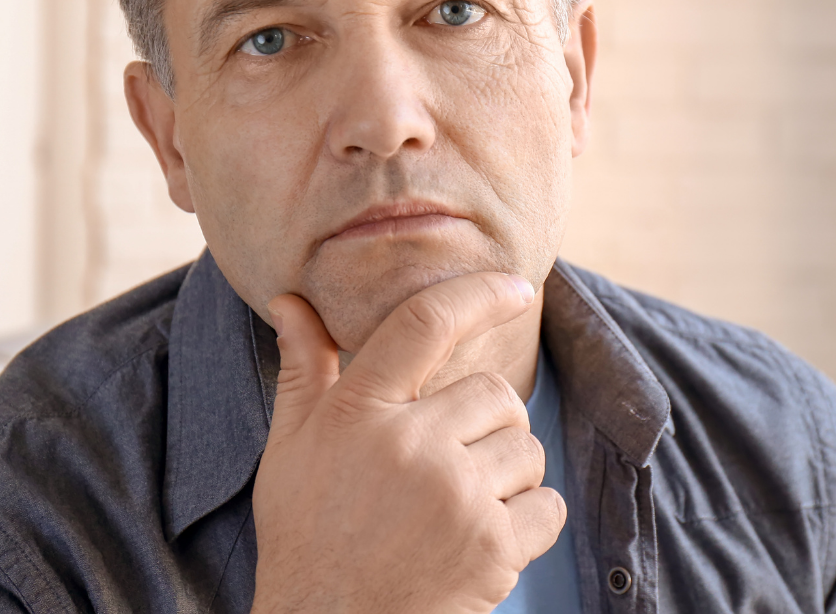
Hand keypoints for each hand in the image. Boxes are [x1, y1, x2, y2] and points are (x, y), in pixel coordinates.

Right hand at [249, 272, 565, 613]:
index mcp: (360, 412)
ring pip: (525, 447)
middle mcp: (412, 447)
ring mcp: (456, 498)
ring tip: (458, 504)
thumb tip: (288, 301)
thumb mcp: (291, 448)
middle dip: (484, 420)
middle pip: (495, 392)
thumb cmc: (307, 534)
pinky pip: (547, 505)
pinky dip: (530, 518)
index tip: (516, 286)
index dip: (478, 293)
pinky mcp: (492, 550)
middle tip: (448, 458)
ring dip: (506, 471)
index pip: (426, 323)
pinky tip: (484, 535)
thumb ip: (304, 368)